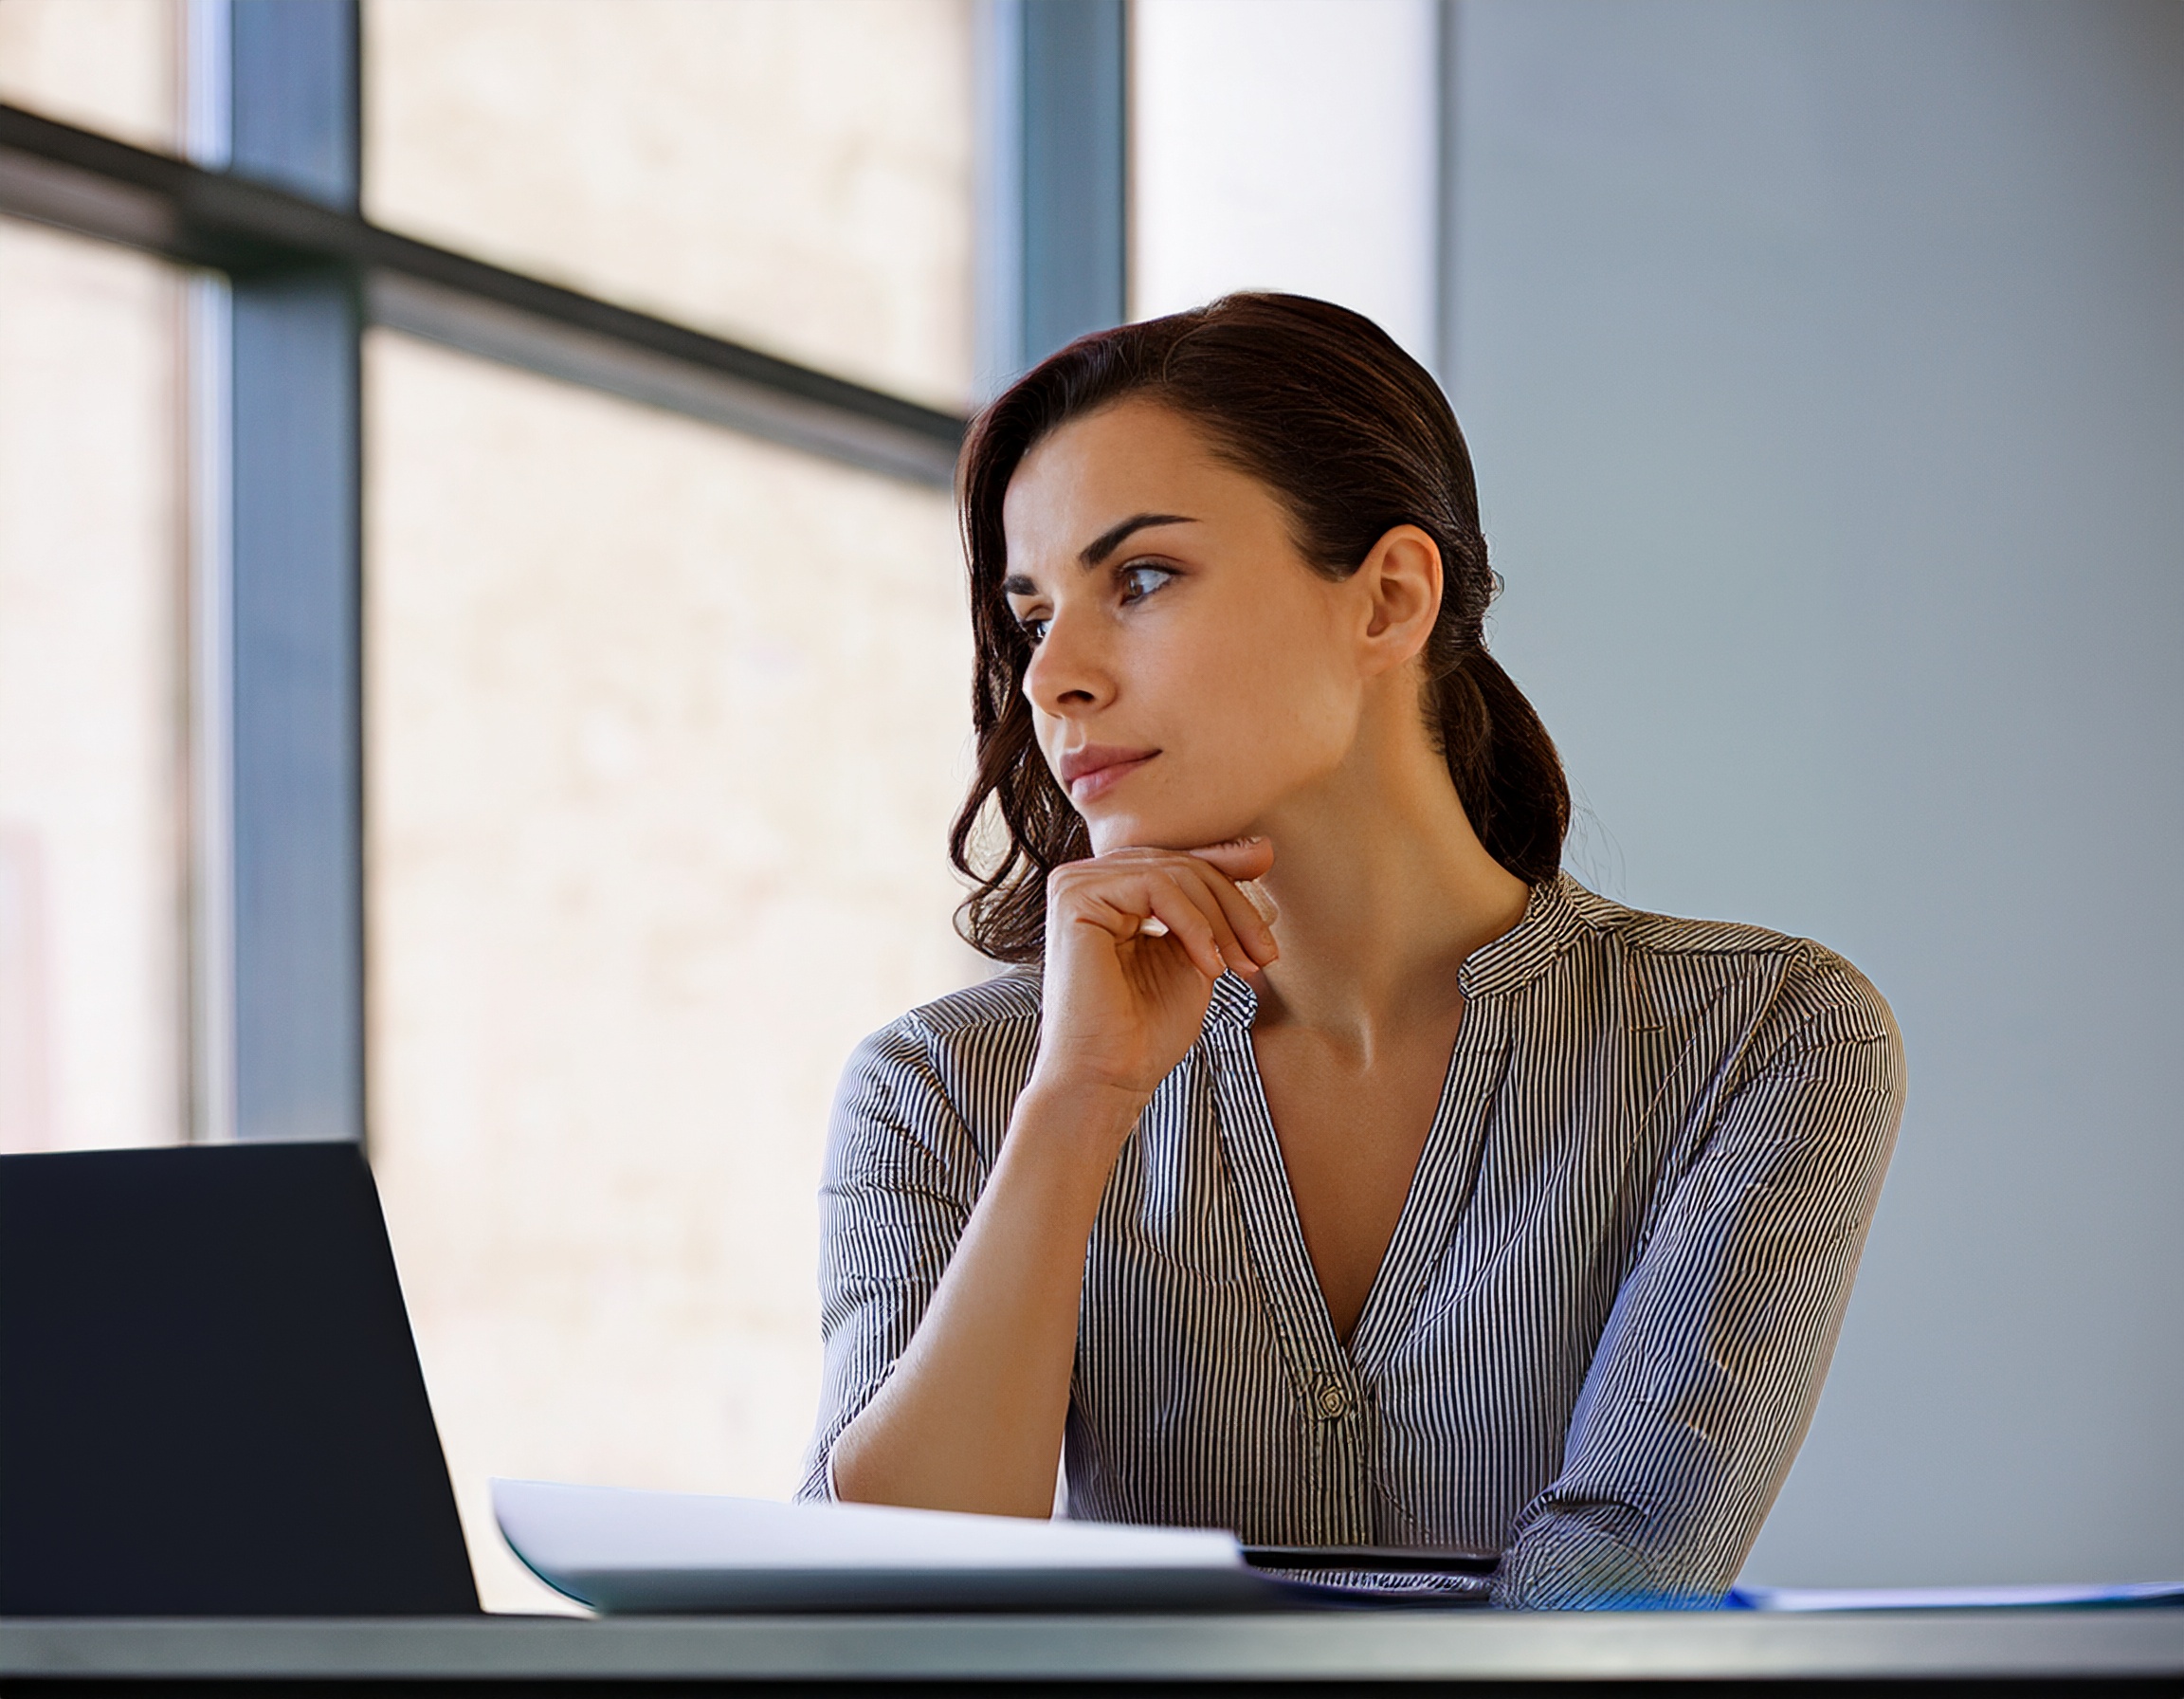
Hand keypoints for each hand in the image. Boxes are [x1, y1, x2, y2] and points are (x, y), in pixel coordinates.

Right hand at [1030, 838, 1278, 1119]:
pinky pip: (1155, 885)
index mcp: (1111, 891)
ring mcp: (1075, 885)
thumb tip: (1261, 850)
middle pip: (1181, 864)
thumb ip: (1217, 904)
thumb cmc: (1148, 1030)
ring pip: (1173, 872)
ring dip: (1222, 920)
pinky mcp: (1075, 898)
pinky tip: (1210, 966)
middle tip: (1265, 954)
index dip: (1228, 869)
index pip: (1179, 864)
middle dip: (1234, 907)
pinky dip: (1195, 924)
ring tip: (1242, 966)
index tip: (1270, 871)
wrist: (1111, 1078)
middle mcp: (1087, 880)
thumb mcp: (1198, 952)